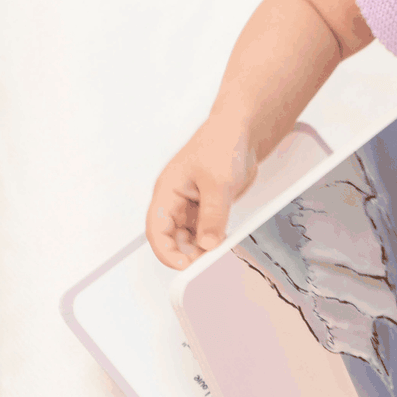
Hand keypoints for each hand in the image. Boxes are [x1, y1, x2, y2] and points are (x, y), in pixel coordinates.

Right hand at [146, 119, 258, 269]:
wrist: (240, 131)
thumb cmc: (221, 144)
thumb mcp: (219, 182)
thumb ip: (213, 215)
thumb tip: (208, 244)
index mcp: (167, 190)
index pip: (156, 228)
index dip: (166, 250)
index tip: (183, 265)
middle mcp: (175, 200)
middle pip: (171, 236)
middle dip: (185, 253)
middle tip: (205, 265)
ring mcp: (191, 204)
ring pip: (188, 236)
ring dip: (199, 248)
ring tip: (216, 257)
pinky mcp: (207, 207)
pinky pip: (205, 230)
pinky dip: (211, 240)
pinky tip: (223, 246)